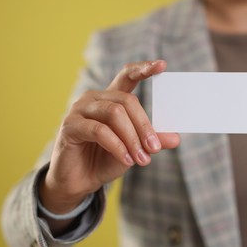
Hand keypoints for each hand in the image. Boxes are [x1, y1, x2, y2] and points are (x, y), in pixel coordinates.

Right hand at [39, 60, 179, 214]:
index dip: (143, 69)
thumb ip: (151, 141)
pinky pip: (99, 130)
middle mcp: (95, 99)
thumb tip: (176, 138)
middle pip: (127, 100)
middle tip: (154, 148)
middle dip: (144, 126)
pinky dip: (117, 146)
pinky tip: (126, 159)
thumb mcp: (134, 150)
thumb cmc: (105, 160)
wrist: (80, 181)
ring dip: (132, 137)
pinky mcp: (70, 125)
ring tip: (141, 159)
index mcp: (111, 99)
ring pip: (114, 113)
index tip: (162, 65)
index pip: (127, 76)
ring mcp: (80, 109)